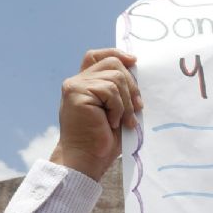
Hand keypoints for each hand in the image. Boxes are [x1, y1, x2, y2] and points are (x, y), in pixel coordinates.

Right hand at [51, 49, 140, 180]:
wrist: (88, 158)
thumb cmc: (103, 138)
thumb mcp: (117, 109)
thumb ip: (120, 90)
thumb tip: (136, 70)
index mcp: (86, 83)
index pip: (98, 56)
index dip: (116, 54)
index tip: (134, 61)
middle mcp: (77, 81)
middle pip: (112, 64)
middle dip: (131, 85)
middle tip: (137, 108)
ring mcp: (75, 86)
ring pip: (115, 78)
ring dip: (126, 103)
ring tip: (122, 121)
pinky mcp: (76, 92)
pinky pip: (110, 90)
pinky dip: (118, 108)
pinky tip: (112, 123)